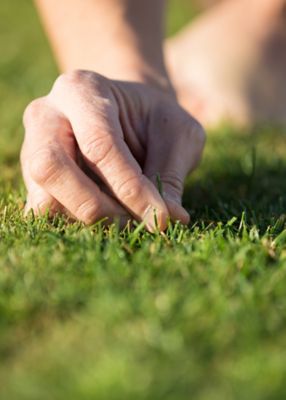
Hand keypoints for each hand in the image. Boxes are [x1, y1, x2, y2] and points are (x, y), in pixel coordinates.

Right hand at [21, 70, 204, 230]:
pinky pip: (44, 211)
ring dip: (85, 219)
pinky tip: (105, 218)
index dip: (130, 188)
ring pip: (42, 197)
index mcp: (82, 89)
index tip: (161, 218)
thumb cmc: (154, 121)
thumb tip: (169, 220)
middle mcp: (46, 116)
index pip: (99, 145)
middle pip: (51, 167)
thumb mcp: (179, 134)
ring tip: (123, 220)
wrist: (131, 116)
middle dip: (95, 205)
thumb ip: (171, 175)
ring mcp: (34, 148)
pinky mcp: (34, 177)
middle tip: (132, 222)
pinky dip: (75, 224)